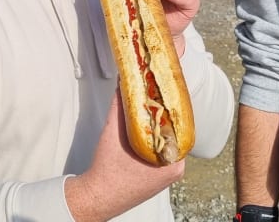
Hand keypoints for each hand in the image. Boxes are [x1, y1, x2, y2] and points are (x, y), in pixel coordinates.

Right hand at [65, 91, 184, 221]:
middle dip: (163, 115)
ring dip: (157, 127)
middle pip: (174, 133)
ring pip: (167, 141)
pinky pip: (161, 152)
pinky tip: (143, 130)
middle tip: (154, 96)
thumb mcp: (112, 133)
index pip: (180, 126)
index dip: (171, 106)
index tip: (164, 92)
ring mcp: (167, 175)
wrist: (97, 197)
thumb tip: (125, 82)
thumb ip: (120, 105)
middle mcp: (175, 169)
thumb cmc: (107, 173)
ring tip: (148, 110)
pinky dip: (153, 139)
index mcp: (173, 162)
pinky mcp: (158, 177)